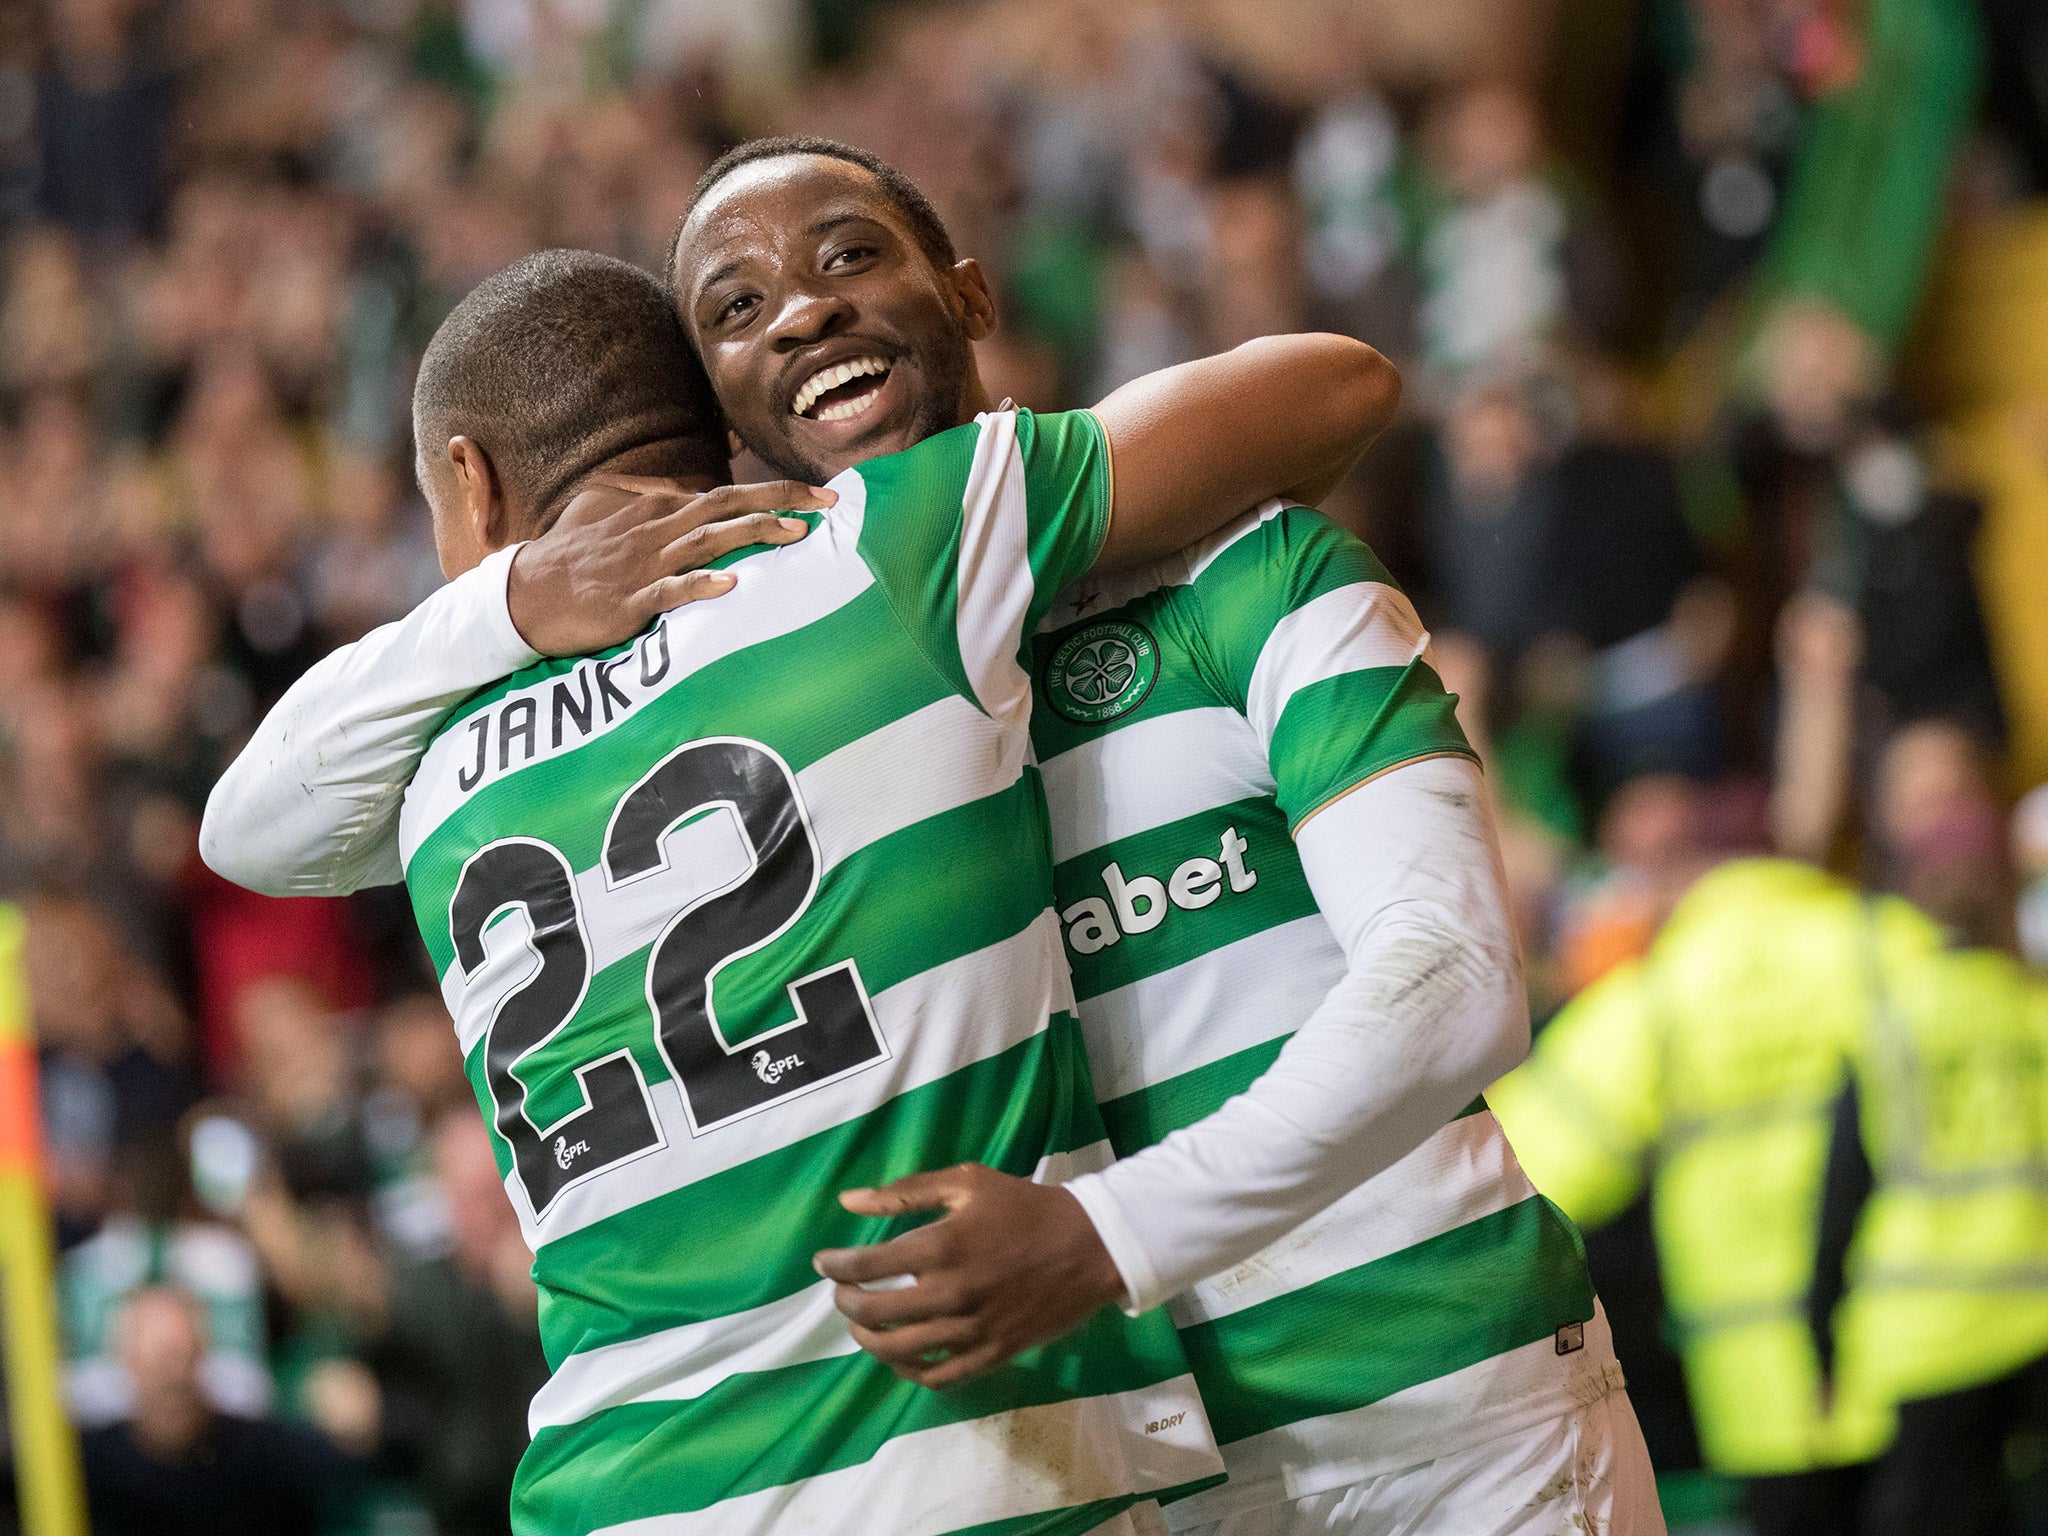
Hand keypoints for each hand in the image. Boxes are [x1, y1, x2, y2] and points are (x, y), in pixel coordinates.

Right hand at [506, 476, 833, 655]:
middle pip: (728, 505)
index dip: (774, 493)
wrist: (526, 592)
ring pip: (709, 541)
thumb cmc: (572, 559)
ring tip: (797, 533)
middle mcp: (657, 529)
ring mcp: (645, 563)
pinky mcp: (630, 599)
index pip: (726, 494)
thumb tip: (684, 496)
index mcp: (658, 510)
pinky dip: (701, 586)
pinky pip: (671, 591)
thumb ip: (652, 506)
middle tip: (829, 501)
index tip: (817, 495)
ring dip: (754, 534)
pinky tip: (731, 586)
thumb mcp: (613, 519)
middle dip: (781, 500)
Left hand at [812, 1163, 1127, 1388]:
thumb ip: (905, 1192)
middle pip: (873, 1313)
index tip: (824, 1263)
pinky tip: (901, 1354)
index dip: (834, 1266)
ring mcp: (972, 1330)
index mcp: (942, 1246)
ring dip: (869, 1339)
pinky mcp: (992, 1355)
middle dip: (845, 1302)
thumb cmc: (1025, 1207)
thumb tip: (848, 1201)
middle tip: (842, 1291)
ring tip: (864, 1324)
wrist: (1091, 1246)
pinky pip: (937, 1377)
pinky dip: (909, 1371)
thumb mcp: (968, 1181)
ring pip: (898, 1351)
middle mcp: (951, 1293)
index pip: (865, 1265)